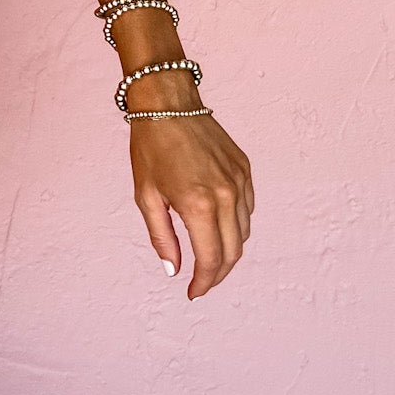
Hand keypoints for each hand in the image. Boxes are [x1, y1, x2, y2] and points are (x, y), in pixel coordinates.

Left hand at [130, 104, 253, 300]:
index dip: (204, 282)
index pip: (211, 259)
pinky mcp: (245, 170)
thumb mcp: (146, 197)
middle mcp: (226, 195)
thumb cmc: (151, 147)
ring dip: (228, 251)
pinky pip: (247, 209)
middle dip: (218, 274)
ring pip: (243, 232)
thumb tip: (174, 269)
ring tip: (208, 258)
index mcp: (198, 204)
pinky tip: (218, 228)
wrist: (168, 103)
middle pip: (233, 252)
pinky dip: (235, 225)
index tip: (193, 292)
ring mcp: (240, 181)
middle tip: (201, 282)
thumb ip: (162, 237)